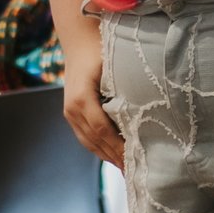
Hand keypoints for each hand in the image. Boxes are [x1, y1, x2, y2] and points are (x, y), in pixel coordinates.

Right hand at [63, 49, 124, 166]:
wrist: (79, 40)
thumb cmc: (100, 50)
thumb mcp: (114, 68)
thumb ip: (124, 91)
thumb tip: (144, 114)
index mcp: (82, 98)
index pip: (103, 130)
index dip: (118, 146)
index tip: (135, 158)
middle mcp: (72, 109)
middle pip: (95, 141)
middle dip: (114, 157)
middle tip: (134, 172)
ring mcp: (69, 112)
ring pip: (88, 142)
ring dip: (106, 156)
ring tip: (125, 169)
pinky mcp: (70, 113)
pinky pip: (84, 136)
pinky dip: (98, 147)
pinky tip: (112, 154)